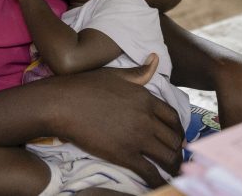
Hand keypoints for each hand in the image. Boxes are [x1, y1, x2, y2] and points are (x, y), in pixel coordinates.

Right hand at [50, 57, 182, 187]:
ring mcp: (136, 137)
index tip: (177, 138)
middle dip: (178, 150)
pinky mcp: (124, 155)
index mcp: (146, 98)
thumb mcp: (116, 74)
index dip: (178, 130)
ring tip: (172, 172)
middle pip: (174, 139)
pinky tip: (158, 183)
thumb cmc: (86, 86)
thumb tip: (156, 59)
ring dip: (172, 166)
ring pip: (167, 156)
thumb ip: (139, 72)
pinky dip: (158, 180)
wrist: (63, 104)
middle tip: (175, 158)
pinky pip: (150, 172)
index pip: (173, 118)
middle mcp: (146, 118)